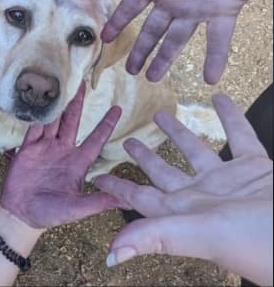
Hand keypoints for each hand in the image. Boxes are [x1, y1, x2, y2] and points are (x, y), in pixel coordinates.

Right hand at [0, 83, 125, 228]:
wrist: (21, 215)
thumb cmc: (51, 213)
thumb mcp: (78, 208)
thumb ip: (100, 201)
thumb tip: (129, 201)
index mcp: (78, 162)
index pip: (96, 139)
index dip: (106, 124)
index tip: (117, 108)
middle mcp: (63, 150)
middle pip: (73, 121)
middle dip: (78, 103)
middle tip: (83, 83)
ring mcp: (45, 147)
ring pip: (53, 120)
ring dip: (58, 104)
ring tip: (61, 84)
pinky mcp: (28, 148)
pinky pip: (34, 128)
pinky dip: (37, 115)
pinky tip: (40, 100)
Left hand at [95, 94, 272, 285]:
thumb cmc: (256, 242)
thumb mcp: (199, 234)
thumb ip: (155, 236)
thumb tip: (112, 254)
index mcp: (184, 212)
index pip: (141, 197)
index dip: (119, 187)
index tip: (98, 176)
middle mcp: (202, 195)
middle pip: (164, 172)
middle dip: (145, 157)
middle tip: (127, 141)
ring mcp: (229, 180)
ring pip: (197, 149)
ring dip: (179, 132)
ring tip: (161, 114)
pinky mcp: (256, 167)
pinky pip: (239, 135)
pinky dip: (230, 117)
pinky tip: (219, 99)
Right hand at [100, 0, 272, 83]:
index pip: (132, 6)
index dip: (118, 22)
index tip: (105, 39)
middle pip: (153, 30)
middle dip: (141, 50)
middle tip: (130, 71)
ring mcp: (200, 4)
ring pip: (178, 39)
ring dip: (166, 59)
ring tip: (154, 78)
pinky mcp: (226, 8)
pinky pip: (219, 39)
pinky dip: (215, 58)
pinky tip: (210, 78)